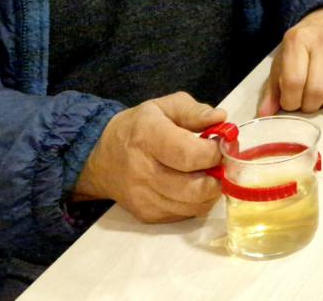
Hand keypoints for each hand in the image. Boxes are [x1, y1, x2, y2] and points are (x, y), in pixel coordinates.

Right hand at [72, 92, 224, 221]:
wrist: (101, 159)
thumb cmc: (138, 128)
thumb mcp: (164, 107)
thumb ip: (194, 111)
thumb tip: (221, 118)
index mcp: (147, 137)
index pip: (189, 155)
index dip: (214, 153)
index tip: (221, 145)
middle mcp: (143, 171)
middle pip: (195, 187)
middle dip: (218, 176)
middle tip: (219, 163)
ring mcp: (143, 198)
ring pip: (193, 206)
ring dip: (210, 191)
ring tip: (207, 173)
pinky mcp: (145, 215)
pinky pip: (184, 215)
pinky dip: (196, 202)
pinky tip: (192, 185)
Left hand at [258, 5, 322, 115]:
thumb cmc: (304, 46)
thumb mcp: (283, 61)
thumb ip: (273, 89)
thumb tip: (265, 114)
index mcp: (298, 39)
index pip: (294, 81)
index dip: (290, 101)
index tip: (290, 102)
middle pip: (317, 90)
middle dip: (309, 105)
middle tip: (307, 101)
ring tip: (322, 96)